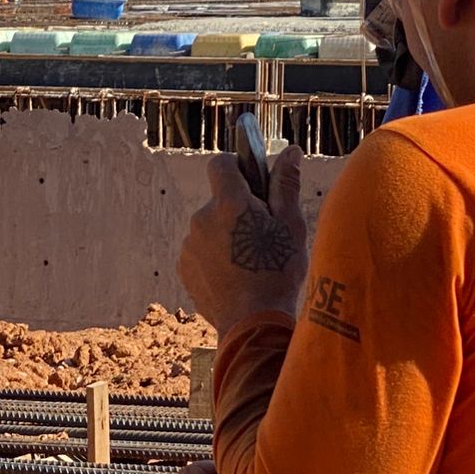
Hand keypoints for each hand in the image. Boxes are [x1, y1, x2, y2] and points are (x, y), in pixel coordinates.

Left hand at [177, 146, 308, 334]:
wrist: (252, 322)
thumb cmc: (277, 271)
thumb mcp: (290, 224)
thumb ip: (285, 184)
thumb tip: (290, 152)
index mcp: (228, 202)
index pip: (221, 164)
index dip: (236, 166)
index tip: (251, 180)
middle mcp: (201, 219)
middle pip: (218, 201)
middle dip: (237, 209)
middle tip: (262, 232)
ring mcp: (189, 245)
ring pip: (209, 228)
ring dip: (225, 235)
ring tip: (249, 259)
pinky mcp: (184, 268)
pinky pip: (200, 251)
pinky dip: (214, 256)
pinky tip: (235, 275)